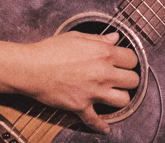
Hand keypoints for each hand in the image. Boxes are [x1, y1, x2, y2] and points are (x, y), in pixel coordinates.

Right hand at [0, 31, 138, 133]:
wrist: (31, 68)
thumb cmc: (51, 50)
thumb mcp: (77, 37)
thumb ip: (99, 39)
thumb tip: (115, 37)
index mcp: (103, 54)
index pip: (132, 59)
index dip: (129, 61)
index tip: (125, 62)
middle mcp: (103, 73)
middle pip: (132, 81)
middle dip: (129, 79)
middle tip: (122, 78)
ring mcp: (93, 92)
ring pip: (123, 100)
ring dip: (120, 98)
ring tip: (115, 95)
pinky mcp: (81, 106)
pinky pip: (95, 121)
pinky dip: (100, 126)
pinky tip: (105, 128)